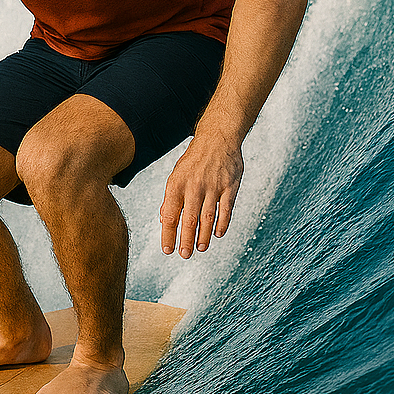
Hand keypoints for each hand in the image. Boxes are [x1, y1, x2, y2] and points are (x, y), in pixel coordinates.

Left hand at [159, 133, 242, 257]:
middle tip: (184, 255)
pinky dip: (222, 224)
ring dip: (203, 236)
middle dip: (186, 240)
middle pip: (189, 219)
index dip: (168, 234)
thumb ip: (171, 197)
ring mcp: (213, 187)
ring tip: (199, 249)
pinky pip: (226, 210)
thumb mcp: (176, 175)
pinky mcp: (230, 186)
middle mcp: (194, 187)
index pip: (169, 214)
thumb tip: (163, 218)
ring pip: (207, 218)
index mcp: (176, 184)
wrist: (217, 139)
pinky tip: (217, 235)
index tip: (167, 250)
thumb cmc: (193, 161)